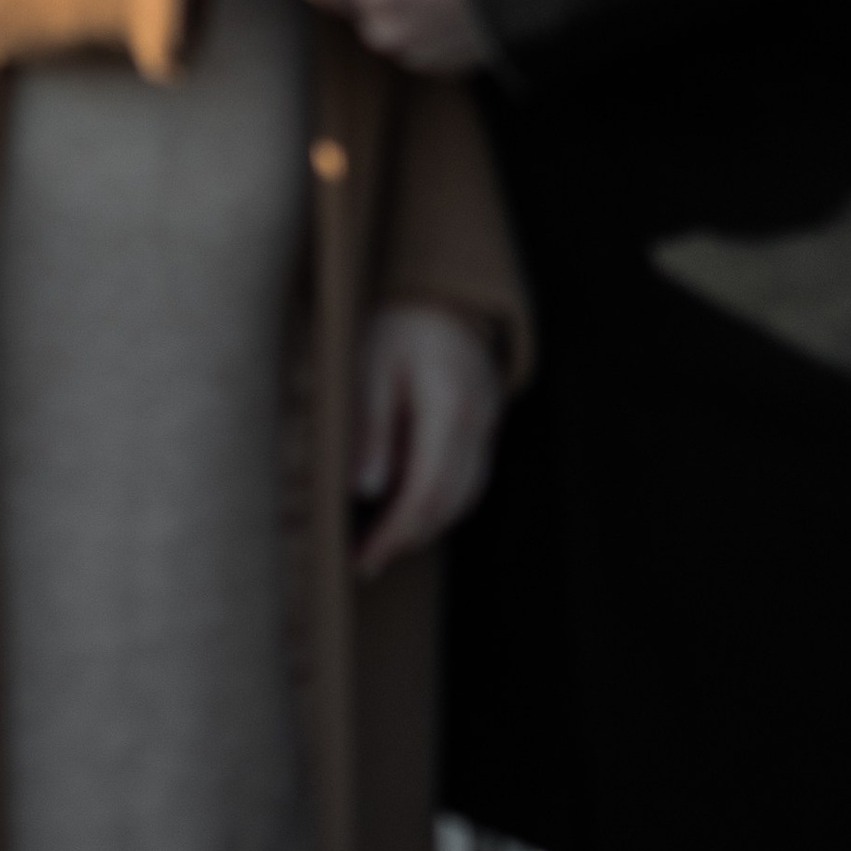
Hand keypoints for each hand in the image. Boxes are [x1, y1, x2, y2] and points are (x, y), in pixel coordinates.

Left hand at [353, 301, 504, 576]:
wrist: (442, 290)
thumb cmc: (399, 323)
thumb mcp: (370, 363)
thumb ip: (370, 425)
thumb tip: (365, 490)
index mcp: (449, 407)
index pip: (427, 492)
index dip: (394, 534)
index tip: (361, 557)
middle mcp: (479, 424)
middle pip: (450, 505)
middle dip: (407, 539)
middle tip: (365, 560)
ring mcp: (489, 425)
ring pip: (464, 498)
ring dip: (425, 526)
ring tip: (381, 541)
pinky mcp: (486, 425)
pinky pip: (470, 479)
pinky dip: (441, 502)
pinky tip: (409, 507)